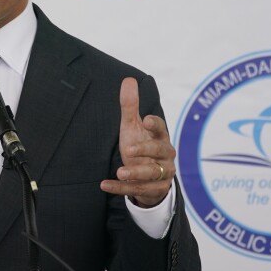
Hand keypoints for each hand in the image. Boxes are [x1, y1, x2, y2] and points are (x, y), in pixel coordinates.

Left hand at [100, 77, 174, 206]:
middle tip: (128, 150)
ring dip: (135, 173)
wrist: (150, 178)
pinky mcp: (153, 190)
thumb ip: (130, 106)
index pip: (161, 128)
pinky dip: (120, 188)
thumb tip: (128, 79)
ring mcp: (161, 175)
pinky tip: (105, 184)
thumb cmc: (142, 146)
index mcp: (160, 138)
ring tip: (120, 171)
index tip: (147, 120)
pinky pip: (137, 190)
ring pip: (151, 174)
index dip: (155, 124)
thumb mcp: (133, 127)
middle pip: (158, 152)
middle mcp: (165, 156)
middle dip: (144, 150)